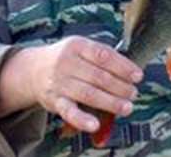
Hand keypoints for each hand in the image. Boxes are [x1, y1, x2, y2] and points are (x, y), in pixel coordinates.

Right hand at [0, 36, 142, 132]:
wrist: (33, 70)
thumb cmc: (66, 58)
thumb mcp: (81, 47)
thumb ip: (102, 55)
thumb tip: (130, 69)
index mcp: (77, 45)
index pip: (104, 55)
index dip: (123, 66)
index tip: (138, 75)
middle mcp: (67, 62)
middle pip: (98, 76)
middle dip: (120, 86)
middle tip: (134, 93)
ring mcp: (60, 82)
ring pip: (88, 93)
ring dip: (110, 102)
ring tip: (126, 107)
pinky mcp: (54, 101)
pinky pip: (69, 111)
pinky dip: (82, 119)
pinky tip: (95, 125)